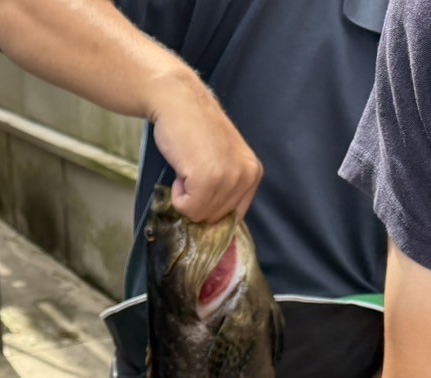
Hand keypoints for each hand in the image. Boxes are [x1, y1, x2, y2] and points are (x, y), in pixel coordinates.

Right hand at [148, 69, 261, 221]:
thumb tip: (213, 223)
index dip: (212, 210)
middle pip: (215, 218)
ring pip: (200, 215)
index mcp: (253, 173)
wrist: (179, 102)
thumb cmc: (194, 127)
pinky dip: (177, 194)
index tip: (200, 194)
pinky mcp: (207, 180)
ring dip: (186, 196)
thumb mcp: (223, 159)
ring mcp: (228, 178)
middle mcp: (246, 176)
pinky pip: (187, 208)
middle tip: (193, 170)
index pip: (234, 216)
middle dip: (197, 200)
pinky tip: (182, 170)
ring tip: (188, 167)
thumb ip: (227, 188)